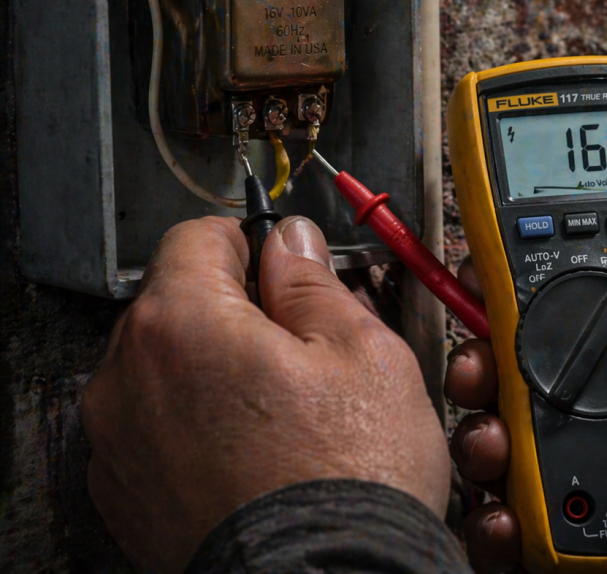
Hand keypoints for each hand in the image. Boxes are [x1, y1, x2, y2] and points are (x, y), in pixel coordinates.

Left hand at [82, 216, 448, 572]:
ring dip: (214, 367)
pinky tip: (255, 451)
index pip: (196, 236)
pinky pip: (156, 427)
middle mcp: (127, 379)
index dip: (251, 243)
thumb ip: (312, 281)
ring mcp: (118, 444)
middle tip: (302, 349)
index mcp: (182, 325)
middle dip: (235, 310)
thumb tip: (290, 241)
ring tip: (283, 410)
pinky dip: (196, 423)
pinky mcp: (125, 496)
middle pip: (177, 303)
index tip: (285, 270)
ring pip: (167, 367)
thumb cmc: (350, 477)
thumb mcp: (361, 350)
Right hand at [445, 249, 606, 573]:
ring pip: (518, 451)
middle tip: (478, 367)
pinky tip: (503, 518)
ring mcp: (604, 488)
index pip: (600, 330)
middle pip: (537, 385)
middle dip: (489, 364)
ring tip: (491, 446)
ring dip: (484, 436)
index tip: (502, 280)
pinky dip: (496, 520)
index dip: (546, 299)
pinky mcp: (589, 544)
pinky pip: (527, 527)